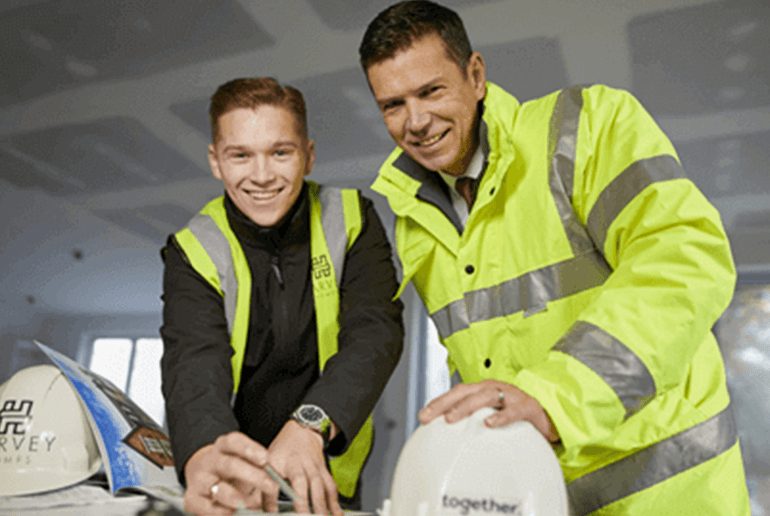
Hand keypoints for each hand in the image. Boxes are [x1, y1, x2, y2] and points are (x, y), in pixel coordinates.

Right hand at [183, 432, 279, 515]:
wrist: (200, 477)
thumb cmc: (230, 471)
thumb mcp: (244, 463)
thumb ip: (259, 472)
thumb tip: (275, 490)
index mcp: (222, 447)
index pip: (233, 441)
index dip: (249, 449)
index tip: (265, 459)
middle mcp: (209, 461)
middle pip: (230, 465)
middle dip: (254, 477)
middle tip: (271, 486)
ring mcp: (199, 480)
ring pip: (220, 489)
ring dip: (241, 499)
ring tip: (255, 504)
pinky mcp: (191, 499)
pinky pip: (208, 508)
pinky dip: (224, 512)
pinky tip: (234, 512)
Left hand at [268, 419, 343, 515]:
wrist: (301, 432)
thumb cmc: (281, 453)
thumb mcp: (267, 464)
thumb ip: (264, 489)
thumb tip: (263, 511)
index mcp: (282, 461)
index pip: (281, 479)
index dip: (277, 498)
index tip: (275, 513)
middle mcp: (300, 463)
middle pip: (304, 482)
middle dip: (306, 504)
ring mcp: (314, 466)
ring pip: (321, 485)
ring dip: (322, 506)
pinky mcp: (325, 470)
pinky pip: (331, 486)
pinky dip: (335, 502)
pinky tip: (337, 514)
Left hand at [418, 379, 559, 442]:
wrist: (550, 419)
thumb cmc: (518, 418)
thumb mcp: (492, 417)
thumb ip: (473, 423)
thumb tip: (446, 439)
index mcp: (484, 390)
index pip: (457, 393)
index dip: (439, 402)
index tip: (423, 416)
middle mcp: (496, 389)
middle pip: (466, 391)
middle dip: (446, 403)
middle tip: (432, 417)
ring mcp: (513, 395)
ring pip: (486, 396)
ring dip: (467, 406)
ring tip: (452, 418)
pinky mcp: (529, 406)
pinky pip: (514, 410)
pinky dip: (501, 416)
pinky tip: (490, 424)